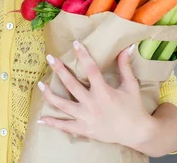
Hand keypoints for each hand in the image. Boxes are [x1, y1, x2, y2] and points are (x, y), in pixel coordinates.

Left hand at [37, 41, 156, 148]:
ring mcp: (86, 117)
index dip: (83, 55)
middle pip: (71, 84)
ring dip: (49, 94)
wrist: (136, 132)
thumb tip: (126, 48)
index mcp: (104, 91)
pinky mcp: (84, 129)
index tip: (75, 44)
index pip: (91, 69)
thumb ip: (125, 67)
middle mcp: (92, 103)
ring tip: (39, 84)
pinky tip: (41, 119)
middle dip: (59, 70)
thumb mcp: (131, 86)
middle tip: (49, 57)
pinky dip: (53, 123)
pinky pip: (65, 126)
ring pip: (63, 105)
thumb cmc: (134, 107)